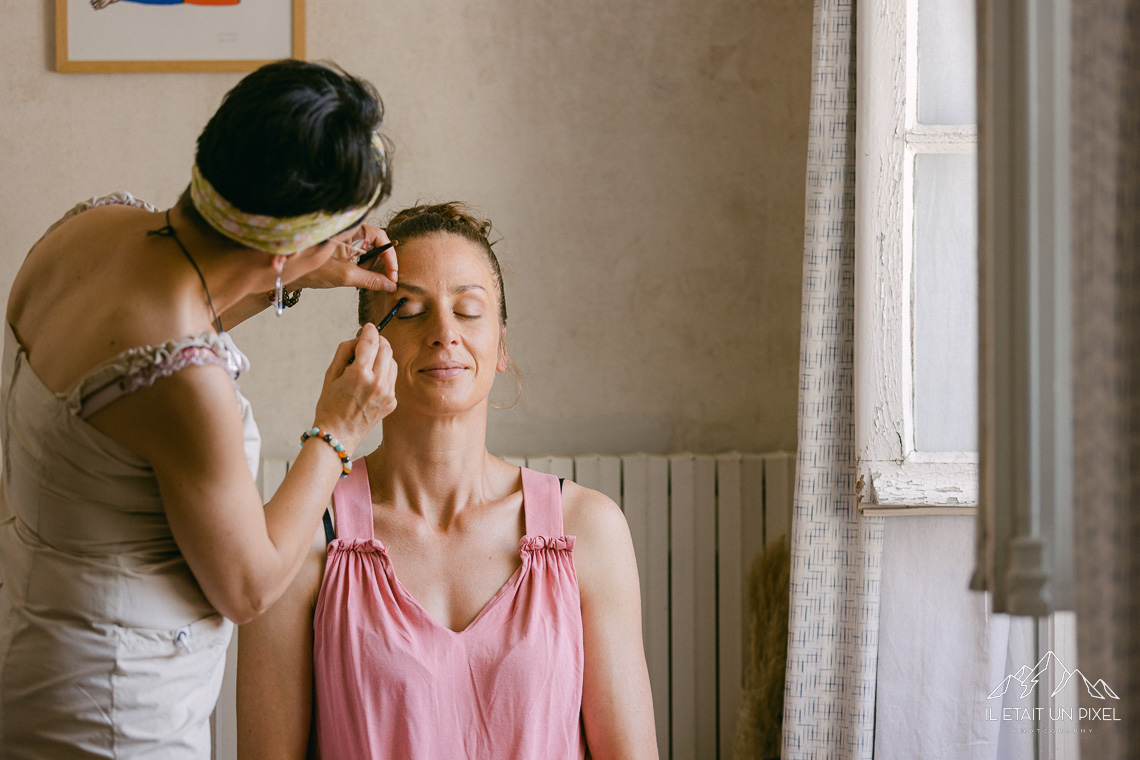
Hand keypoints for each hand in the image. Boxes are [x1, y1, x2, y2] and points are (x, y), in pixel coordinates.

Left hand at [291, 224, 398, 293]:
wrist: (287, 275)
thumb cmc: (310, 269)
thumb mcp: (345, 276)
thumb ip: (371, 280)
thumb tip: (390, 286)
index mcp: (349, 229)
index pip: (380, 237)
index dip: (389, 255)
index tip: (392, 274)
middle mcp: (348, 232)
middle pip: (376, 244)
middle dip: (380, 263)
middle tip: (381, 279)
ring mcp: (344, 241)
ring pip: (368, 252)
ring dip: (370, 266)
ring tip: (362, 279)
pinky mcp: (340, 250)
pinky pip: (359, 257)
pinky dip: (361, 268)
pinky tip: (354, 277)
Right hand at [312, 323, 397, 453]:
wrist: (338, 433)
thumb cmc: (330, 404)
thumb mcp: (331, 374)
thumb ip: (345, 351)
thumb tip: (359, 337)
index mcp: (360, 374)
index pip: (371, 341)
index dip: (369, 330)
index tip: (368, 327)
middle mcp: (377, 382)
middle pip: (386, 348)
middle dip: (379, 341)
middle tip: (369, 342)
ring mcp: (387, 393)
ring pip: (392, 362)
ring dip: (383, 356)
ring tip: (369, 362)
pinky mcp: (392, 401)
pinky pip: (392, 378)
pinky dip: (384, 372)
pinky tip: (372, 379)